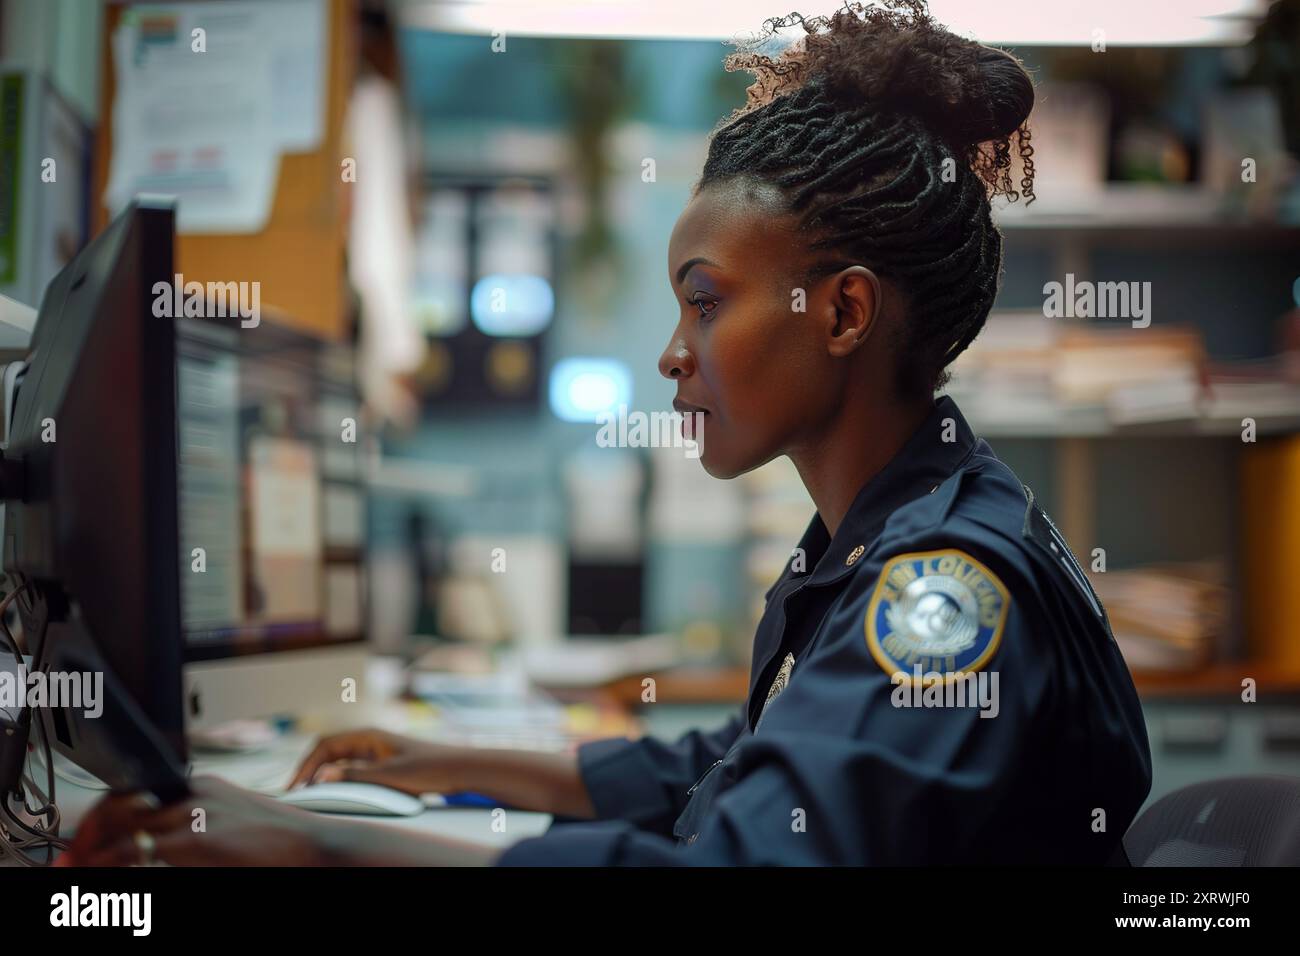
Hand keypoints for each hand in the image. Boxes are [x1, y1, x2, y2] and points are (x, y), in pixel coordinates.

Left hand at [55, 776, 330, 866]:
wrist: (318, 847)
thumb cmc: (280, 844)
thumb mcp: (232, 824)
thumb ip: (194, 827)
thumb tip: (149, 849)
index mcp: (201, 787)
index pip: (133, 791)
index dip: (99, 819)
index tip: (80, 844)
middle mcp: (194, 795)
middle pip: (119, 808)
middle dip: (86, 838)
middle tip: (69, 864)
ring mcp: (195, 817)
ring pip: (123, 834)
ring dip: (94, 858)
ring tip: (80, 875)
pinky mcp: (198, 841)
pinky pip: (140, 855)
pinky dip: (116, 868)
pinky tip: (109, 879)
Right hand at [288, 728, 464, 793]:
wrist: (458, 768)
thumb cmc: (427, 768)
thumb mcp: (388, 776)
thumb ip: (354, 776)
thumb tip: (321, 775)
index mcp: (368, 735)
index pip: (325, 745)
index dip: (306, 765)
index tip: (295, 786)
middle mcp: (369, 739)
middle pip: (328, 749)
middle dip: (309, 768)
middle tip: (295, 790)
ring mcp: (375, 749)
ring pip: (338, 758)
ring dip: (322, 772)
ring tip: (308, 791)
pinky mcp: (382, 761)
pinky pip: (351, 766)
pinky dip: (337, 776)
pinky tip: (333, 789)